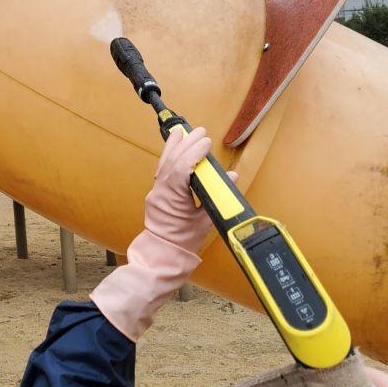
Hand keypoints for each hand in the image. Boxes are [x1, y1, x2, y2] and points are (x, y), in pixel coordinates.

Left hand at [145, 126, 215, 254]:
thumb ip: (217, 198)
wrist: (163, 255)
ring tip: (182, 132)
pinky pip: (162, 170)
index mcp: (172, 199)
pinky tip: (174, 148)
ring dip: (174, 146)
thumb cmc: (183, 243)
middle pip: (172, 162)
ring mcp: (156, 193)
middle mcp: (160, 192)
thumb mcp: (204, 221)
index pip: (181, 169)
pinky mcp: (156, 194)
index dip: (194, 153)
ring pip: (164, 164)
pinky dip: (169, 157)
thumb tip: (231, 178)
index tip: (206, 142)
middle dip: (186, 144)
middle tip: (200, 131)